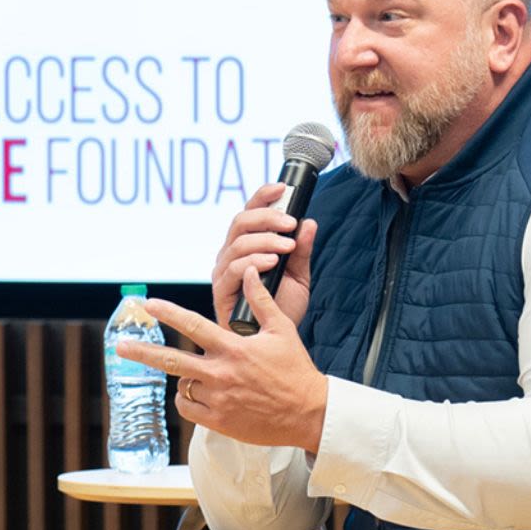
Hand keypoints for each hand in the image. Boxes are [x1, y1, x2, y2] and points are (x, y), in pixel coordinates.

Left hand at [120, 278, 327, 453]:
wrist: (308, 413)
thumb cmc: (296, 370)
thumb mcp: (282, 330)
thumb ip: (260, 302)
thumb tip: (249, 273)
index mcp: (234, 348)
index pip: (194, 325)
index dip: (169, 313)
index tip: (149, 304)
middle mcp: (222, 373)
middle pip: (172, 360)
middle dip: (143, 353)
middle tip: (120, 348)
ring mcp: (218, 399)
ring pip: (183, 384)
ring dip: (185, 377)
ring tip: (199, 376)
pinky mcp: (219, 421)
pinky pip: (188, 408)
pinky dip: (188, 400)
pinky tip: (200, 395)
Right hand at [210, 183, 318, 328]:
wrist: (275, 342)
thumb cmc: (281, 308)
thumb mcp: (299, 275)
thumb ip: (301, 250)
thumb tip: (309, 222)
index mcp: (247, 245)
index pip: (250, 211)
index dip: (263, 195)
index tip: (283, 187)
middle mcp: (231, 254)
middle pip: (240, 221)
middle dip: (267, 217)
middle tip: (290, 224)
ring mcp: (224, 272)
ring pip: (238, 243)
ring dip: (265, 241)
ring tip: (286, 248)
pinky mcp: (221, 291)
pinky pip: (233, 269)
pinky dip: (254, 262)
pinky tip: (271, 263)